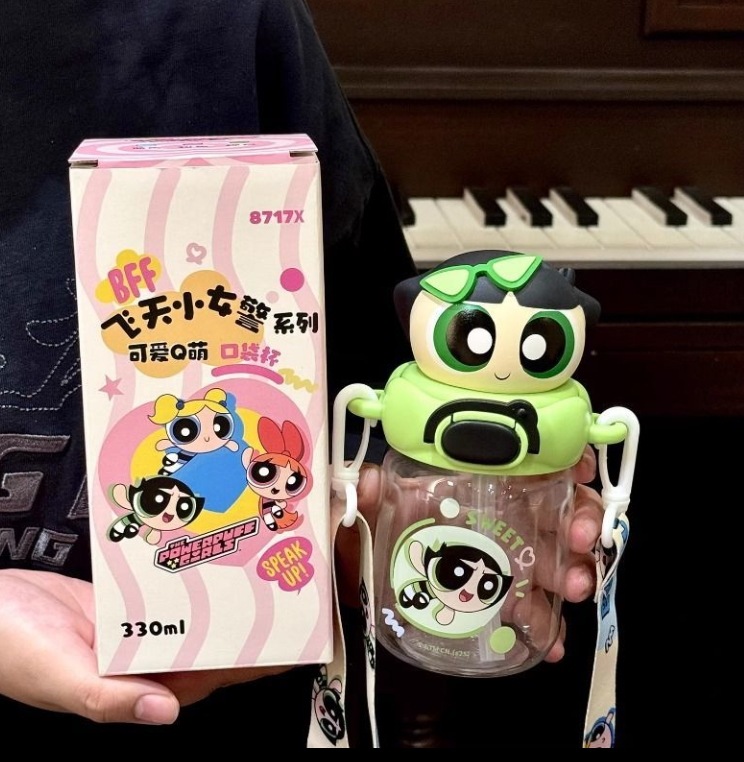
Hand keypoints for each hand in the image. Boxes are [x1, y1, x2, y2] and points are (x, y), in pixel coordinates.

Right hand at [0, 568, 289, 724]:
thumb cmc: (11, 648)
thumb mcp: (58, 675)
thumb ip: (108, 698)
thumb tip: (163, 713)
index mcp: (140, 688)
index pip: (212, 675)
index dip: (255, 660)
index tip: (294, 638)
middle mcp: (146, 660)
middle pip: (212, 641)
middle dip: (251, 621)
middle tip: (290, 586)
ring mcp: (138, 629)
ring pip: (195, 614)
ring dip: (227, 595)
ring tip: (265, 566)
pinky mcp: (126, 603)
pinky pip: (169, 591)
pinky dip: (193, 578)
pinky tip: (216, 554)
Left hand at [337, 445, 602, 662]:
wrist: (353, 581)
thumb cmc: (362, 533)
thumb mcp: (362, 509)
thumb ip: (364, 495)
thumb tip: (369, 482)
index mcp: (470, 483)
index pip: (527, 459)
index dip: (562, 458)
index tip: (576, 472)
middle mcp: (495, 515)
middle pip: (555, 508)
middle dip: (579, 520)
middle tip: (579, 542)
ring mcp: (500, 558)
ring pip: (554, 557)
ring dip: (574, 572)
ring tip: (573, 591)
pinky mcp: (495, 599)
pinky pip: (533, 608)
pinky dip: (548, 624)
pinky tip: (551, 643)